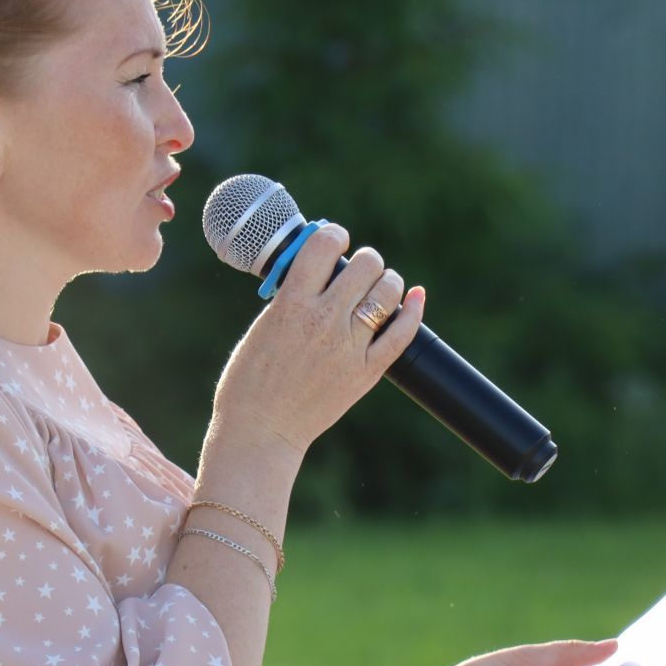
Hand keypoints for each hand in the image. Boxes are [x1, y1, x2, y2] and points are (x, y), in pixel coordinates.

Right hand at [211, 222, 425, 452]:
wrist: (259, 430)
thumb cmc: (250, 380)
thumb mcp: (262, 326)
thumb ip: (290, 297)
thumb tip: (316, 271)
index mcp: (291, 304)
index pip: (324, 245)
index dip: (334, 235)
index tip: (335, 242)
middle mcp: (324, 320)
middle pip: (365, 264)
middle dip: (364, 261)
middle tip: (357, 272)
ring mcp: (349, 347)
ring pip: (387, 291)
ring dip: (386, 281)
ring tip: (378, 288)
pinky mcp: (366, 372)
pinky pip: (402, 333)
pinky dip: (413, 310)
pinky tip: (415, 297)